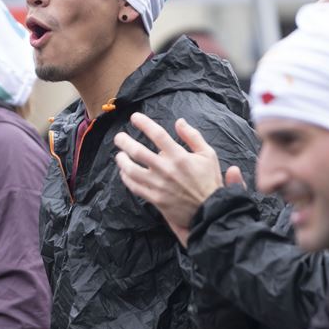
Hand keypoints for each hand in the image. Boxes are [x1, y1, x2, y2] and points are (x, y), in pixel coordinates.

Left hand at [114, 112, 229, 246]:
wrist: (210, 210)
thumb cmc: (209, 181)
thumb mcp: (208, 155)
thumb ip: (193, 136)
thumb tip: (179, 121)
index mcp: (179, 156)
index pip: (158, 134)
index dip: (144, 123)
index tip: (134, 117)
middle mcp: (166, 169)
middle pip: (138, 151)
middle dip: (125, 142)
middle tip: (119, 137)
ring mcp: (158, 185)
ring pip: (132, 170)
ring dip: (122, 161)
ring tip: (119, 155)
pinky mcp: (155, 198)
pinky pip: (135, 187)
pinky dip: (126, 178)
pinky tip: (124, 173)